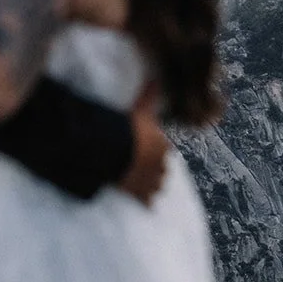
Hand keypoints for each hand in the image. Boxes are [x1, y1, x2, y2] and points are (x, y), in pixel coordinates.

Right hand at [118, 81, 168, 205]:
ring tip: (139, 180)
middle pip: (162, 169)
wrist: (117, 152)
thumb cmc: (130, 129)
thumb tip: (156, 78)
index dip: (156, 149)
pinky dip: (144, 201)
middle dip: (155, 168)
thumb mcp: (140, 109)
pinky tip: (138, 199)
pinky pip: (147, 202)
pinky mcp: (142, 197)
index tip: (146, 148)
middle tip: (141, 164)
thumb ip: (149, 95)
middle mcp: (162, 167)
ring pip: (157, 186)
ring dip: (151, 184)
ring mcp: (153, 184)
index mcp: (164, 148)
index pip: (165, 150)